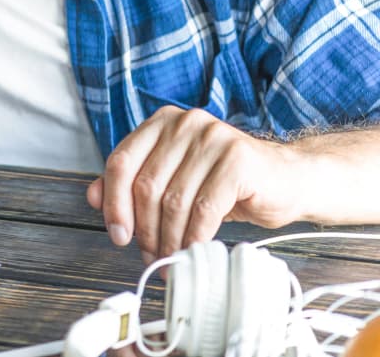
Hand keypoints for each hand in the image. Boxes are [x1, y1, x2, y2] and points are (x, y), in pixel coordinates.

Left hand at [86, 106, 299, 262]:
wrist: (288, 180)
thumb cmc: (226, 183)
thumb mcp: (174, 180)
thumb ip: (132, 184)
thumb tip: (91, 197)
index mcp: (161, 123)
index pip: (121, 162)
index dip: (114, 202)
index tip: (117, 235)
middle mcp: (184, 123)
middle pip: (145, 184)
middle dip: (143, 227)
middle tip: (149, 254)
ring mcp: (212, 137)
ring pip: (173, 200)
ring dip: (168, 237)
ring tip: (170, 256)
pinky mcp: (238, 160)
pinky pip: (204, 208)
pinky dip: (194, 236)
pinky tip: (194, 250)